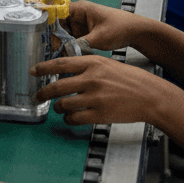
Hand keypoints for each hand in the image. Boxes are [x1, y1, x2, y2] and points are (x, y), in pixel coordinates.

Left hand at [34, 53, 168, 126]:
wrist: (150, 95)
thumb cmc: (130, 79)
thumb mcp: (106, 63)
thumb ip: (87, 66)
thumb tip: (67, 70)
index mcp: (92, 63)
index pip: (61, 63)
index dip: (44, 67)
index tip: (33, 70)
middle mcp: (91, 79)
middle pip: (58, 86)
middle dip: (44, 92)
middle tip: (38, 94)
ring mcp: (95, 97)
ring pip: (64, 104)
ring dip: (57, 107)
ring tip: (58, 108)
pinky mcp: (100, 114)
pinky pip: (76, 118)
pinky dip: (69, 119)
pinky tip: (70, 117)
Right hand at [52, 0, 140, 52]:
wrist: (137, 32)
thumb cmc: (121, 27)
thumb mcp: (99, 37)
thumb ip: (80, 44)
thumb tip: (65, 52)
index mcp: (79, 8)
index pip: (57, 13)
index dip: (50, 25)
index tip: (48, 39)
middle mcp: (78, 15)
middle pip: (59, 25)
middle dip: (55, 37)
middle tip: (53, 50)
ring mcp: (81, 24)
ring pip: (64, 34)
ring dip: (62, 43)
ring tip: (59, 55)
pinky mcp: (85, 33)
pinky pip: (72, 40)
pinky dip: (70, 47)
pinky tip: (68, 55)